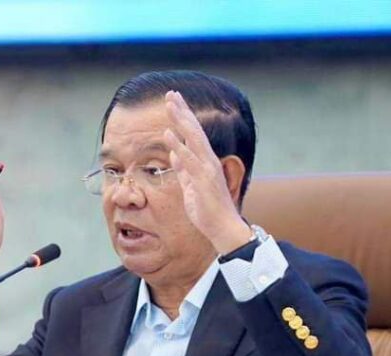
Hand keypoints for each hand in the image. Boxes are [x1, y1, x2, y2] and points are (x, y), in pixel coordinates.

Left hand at [162, 91, 251, 253]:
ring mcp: (207, 168)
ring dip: (180, 120)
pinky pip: (189, 160)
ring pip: (193, 138)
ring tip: (170, 104)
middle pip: (194, 130)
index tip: (173, 102)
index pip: (193, 134)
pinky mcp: (204, 179)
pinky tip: (168, 133)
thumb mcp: (190, 186)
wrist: (222, 228)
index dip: (183, 117)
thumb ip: (182, 169)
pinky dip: (178, 146)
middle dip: (182, 110)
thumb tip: (173, 152)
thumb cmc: (207, 210)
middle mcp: (208, 160)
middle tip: (171, 93)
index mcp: (205, 161)